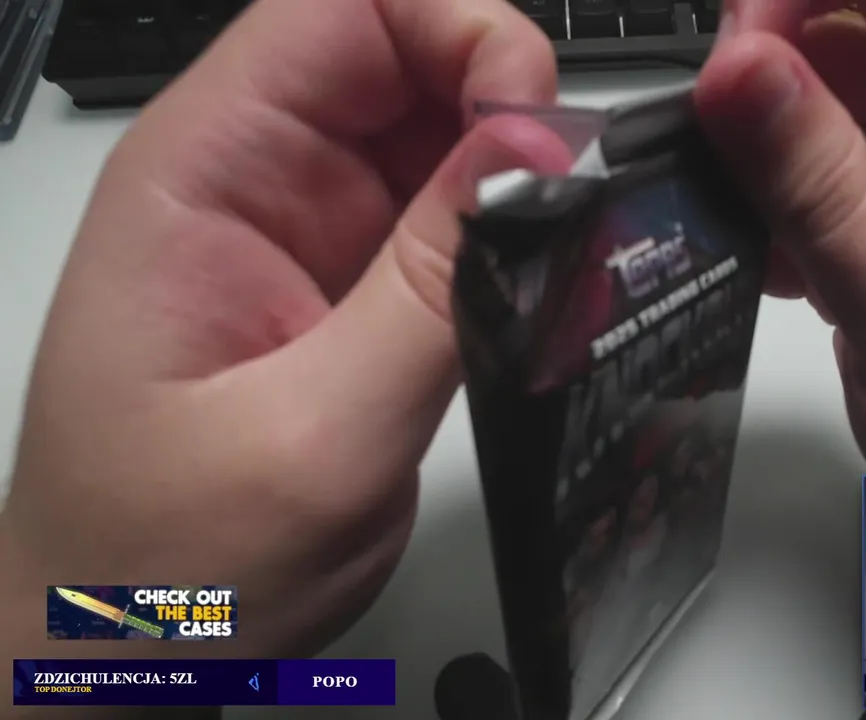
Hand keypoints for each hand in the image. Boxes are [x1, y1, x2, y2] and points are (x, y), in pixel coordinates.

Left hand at [1, 0, 573, 659]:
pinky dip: (515, 245)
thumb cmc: (160, 566)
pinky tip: (542, 297)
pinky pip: (455, 222)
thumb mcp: (315, 434)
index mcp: (206, 172)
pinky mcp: (359, 290)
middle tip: (571, 202)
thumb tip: (537, 154)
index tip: (535, 124)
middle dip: (510, 106)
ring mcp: (316, 234)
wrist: (123, 648)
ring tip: (567, 264)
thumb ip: (434, 290)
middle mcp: (260, 181)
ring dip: (522, 183)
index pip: (343, 9)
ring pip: (447, 137)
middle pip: (408, 56)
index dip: (456, 31)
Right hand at [695, 0, 865, 471]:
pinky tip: (756, 260)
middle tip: (709, 135)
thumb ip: (824, 188)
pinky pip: (795, 175)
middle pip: (846, 19)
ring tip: (720, 209)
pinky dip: (758, 208)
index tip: (741, 47)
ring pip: (805, 98)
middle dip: (764, 65)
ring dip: (748, 148)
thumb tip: (735, 72)